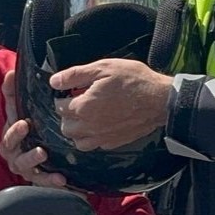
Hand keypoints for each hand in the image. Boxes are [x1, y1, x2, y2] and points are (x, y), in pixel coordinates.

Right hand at [0, 71, 65, 187]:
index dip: (13, 126)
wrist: (43, 157)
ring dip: (31, 159)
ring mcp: (24, 167)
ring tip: (42, 153)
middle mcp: (14, 152)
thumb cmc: (30, 131)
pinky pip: (41, 182)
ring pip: (23, 165)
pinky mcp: (37, 179)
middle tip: (27, 129)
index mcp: (10, 135)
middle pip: (9, 147)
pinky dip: (50, 180)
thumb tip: (11, 72)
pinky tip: (60, 178)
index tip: (23, 121)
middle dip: (17, 138)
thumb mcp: (22, 111)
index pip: (8, 128)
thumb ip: (14, 94)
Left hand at [50, 59, 172, 150]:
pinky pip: (95, 146)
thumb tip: (54, 82)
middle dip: (68, 114)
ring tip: (87, 116)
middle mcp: (89, 127)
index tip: (72, 90)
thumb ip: (75, 75)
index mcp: (83, 107)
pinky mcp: (114, 143)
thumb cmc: (133, 80)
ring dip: (78, 129)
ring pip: (77, 141)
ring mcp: (102, 138)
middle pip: (65, 127)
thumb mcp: (103, 68)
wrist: (161, 100)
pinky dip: (92, 138)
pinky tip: (100, 125)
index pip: (59, 107)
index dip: (64, 96)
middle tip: (78, 102)